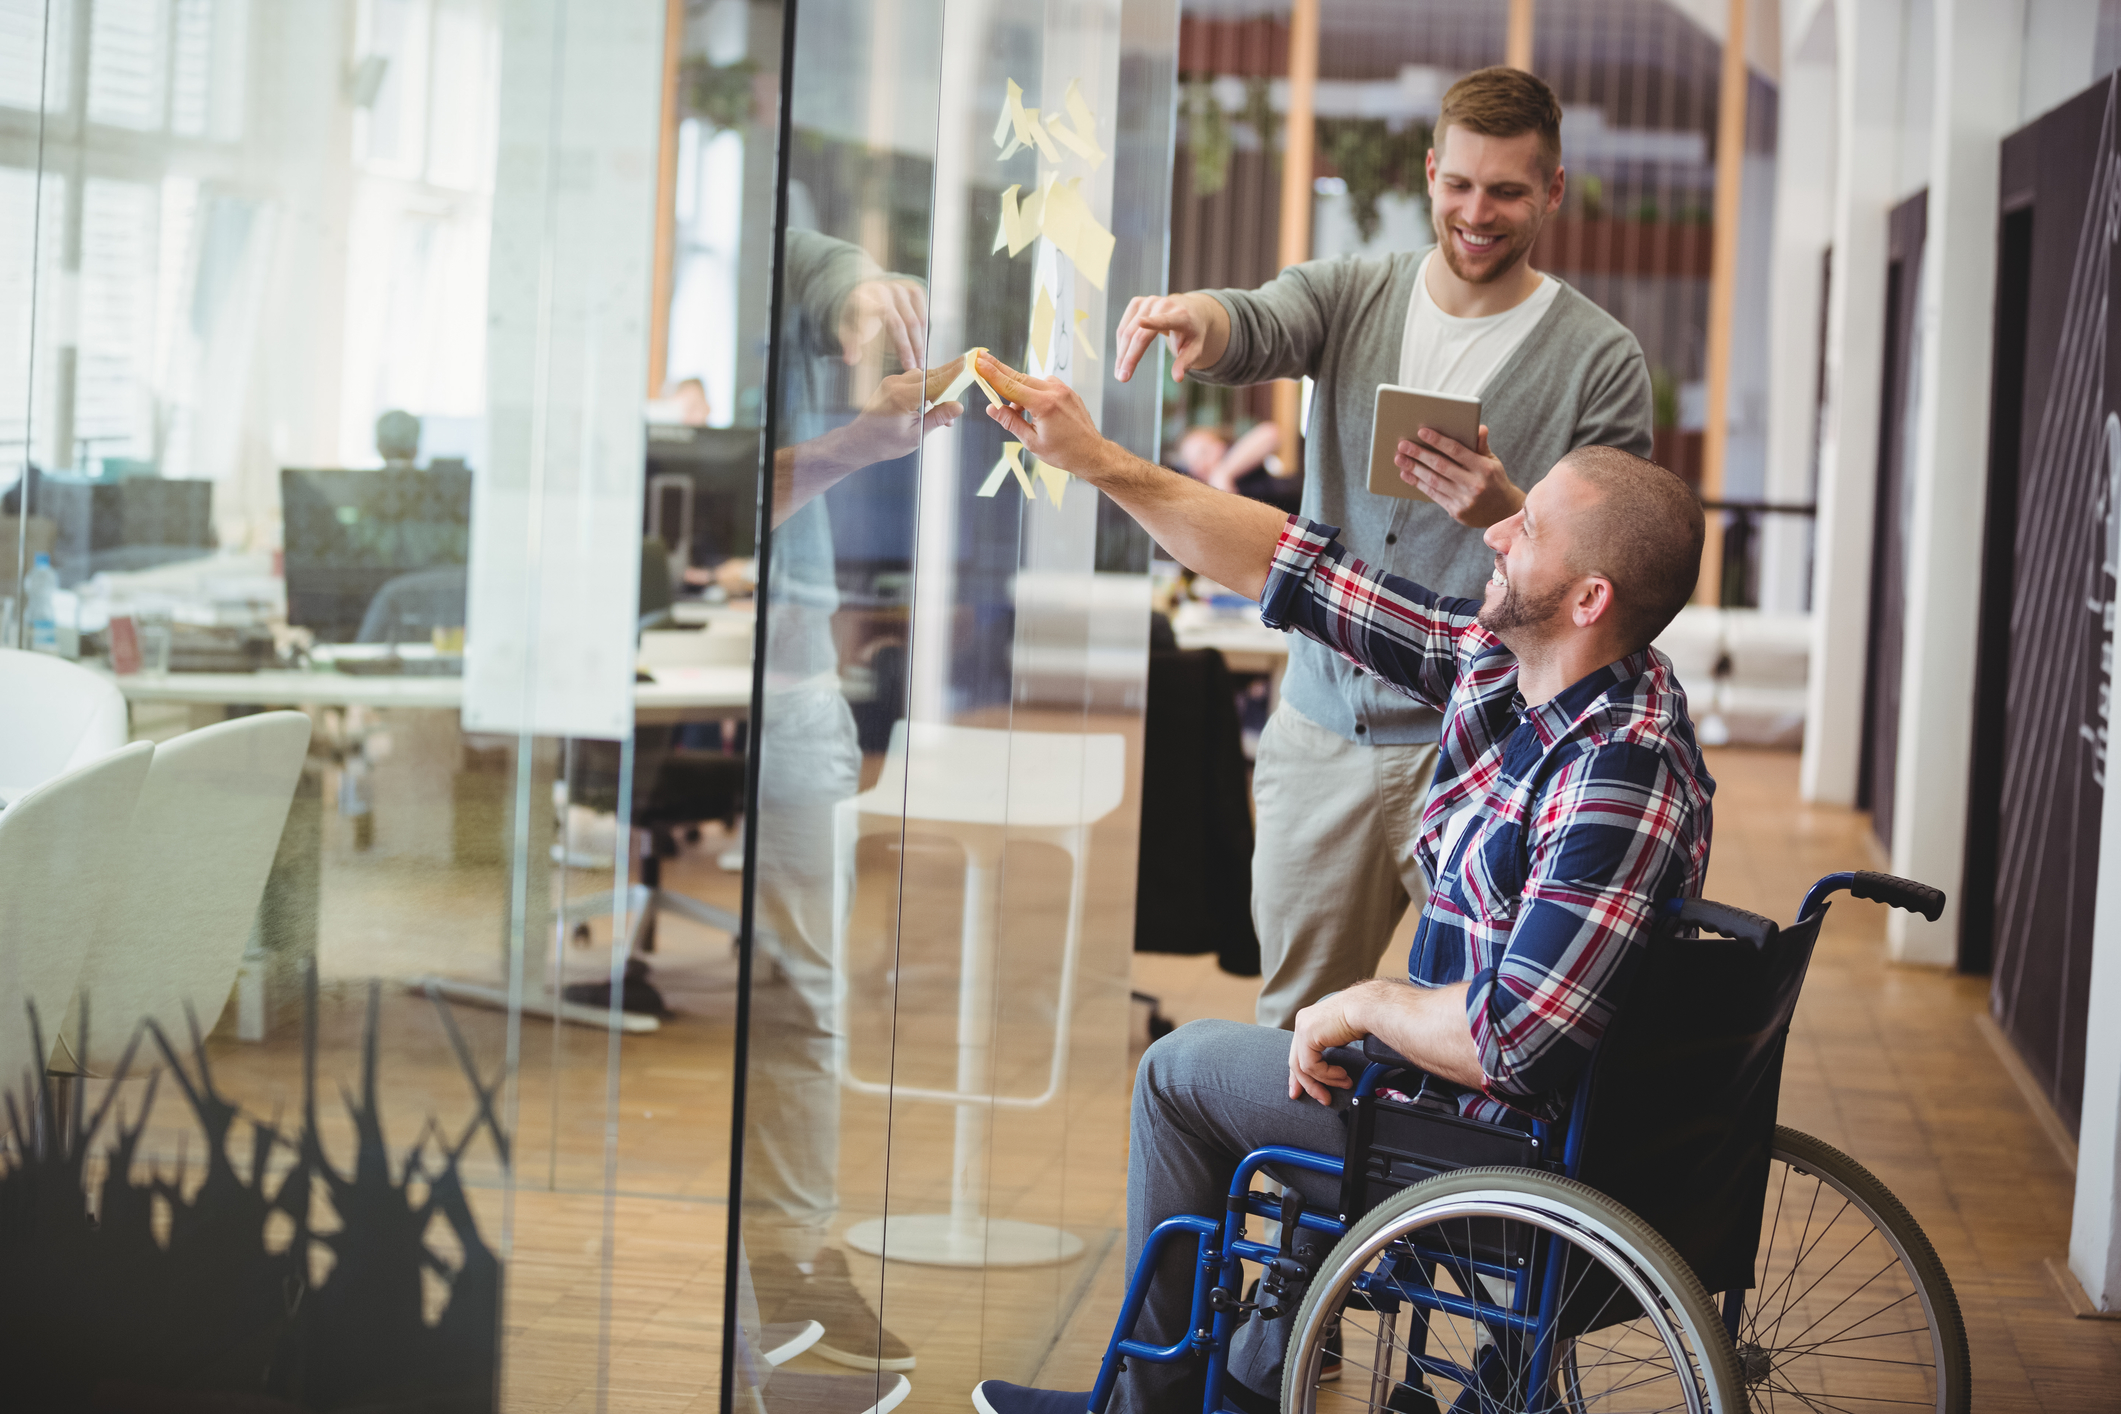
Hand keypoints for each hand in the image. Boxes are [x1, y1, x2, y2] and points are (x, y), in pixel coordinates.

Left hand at [838, 279, 928, 368]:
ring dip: (918, 344)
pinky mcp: (913, 291)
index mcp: (861, 298)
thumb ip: (850, 346)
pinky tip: (921, 349)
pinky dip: (923, 334)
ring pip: (914, 321)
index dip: (875, 307)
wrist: (870, 297)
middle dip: (906, 347)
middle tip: (911, 367)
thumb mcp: (848, 332)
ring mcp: (899, 290)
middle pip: (897, 322)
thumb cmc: (858, 318)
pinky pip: (923, 315)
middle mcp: (882, 291)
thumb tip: (849, 360)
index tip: (883, 310)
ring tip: (919, 363)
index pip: (868, 304)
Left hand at [840, 367, 961, 465]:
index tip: (967, 364)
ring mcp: (892, 381)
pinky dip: (927, 388)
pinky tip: (931, 405)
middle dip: (950, 379)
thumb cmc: (884, 443)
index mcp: (901, 397)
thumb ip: (937, 418)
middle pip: (931, 375)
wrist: (860, 442)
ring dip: (938, 387)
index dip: (953, 373)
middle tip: (966, 380)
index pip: (935, 381)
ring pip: (924, 376)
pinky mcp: (892, 383)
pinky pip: (915, 380)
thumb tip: (958, 406)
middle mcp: (896, 384)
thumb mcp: (915, 435)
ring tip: (945, 409)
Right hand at [978, 352, 1111, 475]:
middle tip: (981, 358)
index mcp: (1044, 405)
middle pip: (1019, 377)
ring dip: (1018, 390)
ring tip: (1015, 410)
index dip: (992, 374)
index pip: (1011, 386)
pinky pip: (1044, 385)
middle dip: (998, 369)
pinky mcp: (1067, 391)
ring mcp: (1063, 389)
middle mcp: (1054, 392)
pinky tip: (1031, 408)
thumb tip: (992, 409)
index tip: (979, 362)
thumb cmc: (1064, 453)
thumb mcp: (1032, 442)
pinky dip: (1033, 392)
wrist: (1092, 453)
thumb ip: (1011, 422)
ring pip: (1031, 381)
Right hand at [1114, 294, 1213, 382]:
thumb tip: (1178, 378)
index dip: (1153, 321)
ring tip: (1120, 372)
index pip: (1166, 320)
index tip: (1141, 322)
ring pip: (1127, 331)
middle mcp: (1163, 305)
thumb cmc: (1192, 333)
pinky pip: (1123, 326)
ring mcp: (1148, 302)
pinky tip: (1122, 357)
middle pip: (1140, 334)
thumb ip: (1186, 362)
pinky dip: (1121, 343)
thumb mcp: (1195, 348)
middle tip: (1122, 378)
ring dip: (1121, 353)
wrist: (1189, 310)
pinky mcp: (1137, 302)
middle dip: (1129, 357)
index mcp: (1180, 316)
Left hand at [1288, 991, 1366, 1104]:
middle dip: (1306, 1084)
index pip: (1298, 1052)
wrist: (1368, 1008)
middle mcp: (1303, 1022)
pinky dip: (1327, 1075)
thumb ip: (1330, 1049)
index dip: (1298, 1074)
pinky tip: (1341, 1075)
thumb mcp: (1340, 1036)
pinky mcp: (1307, 1035)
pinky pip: (1312, 1066)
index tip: (1299, 1090)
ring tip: (1343, 1083)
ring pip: (1304, 1067)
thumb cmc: (1363, 1017)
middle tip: (1321, 1097)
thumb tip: (1331, 1069)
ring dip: (1325, 1081)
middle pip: (1296, 1061)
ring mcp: (1303, 1028)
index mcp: (1309, 1021)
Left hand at [1394, 424, 1522, 527]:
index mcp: (1484, 468)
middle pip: (1441, 466)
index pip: (1457, 451)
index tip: (1421, 431)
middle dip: (1419, 454)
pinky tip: (1407, 474)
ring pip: (1434, 481)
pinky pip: (1433, 495)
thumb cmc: (1494, 480)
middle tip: (1402, 445)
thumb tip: (1479, 427)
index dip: (1438, 441)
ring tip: (1400, 459)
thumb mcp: (1492, 462)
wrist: (1504, 512)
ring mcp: (1464, 500)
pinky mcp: (1456, 511)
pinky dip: (1418, 483)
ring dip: (1414, 469)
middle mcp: (1474, 484)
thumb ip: (1481, 445)